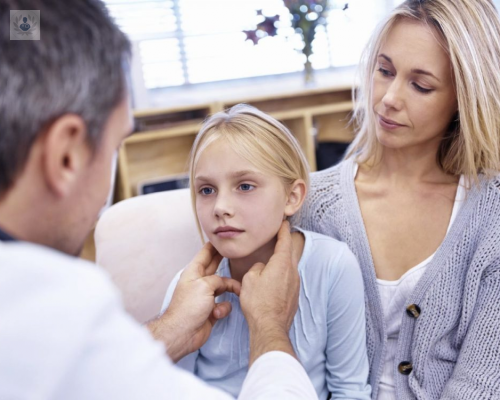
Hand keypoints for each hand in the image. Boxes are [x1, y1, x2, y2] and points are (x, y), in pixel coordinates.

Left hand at [148, 243, 240, 361]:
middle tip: (235, 251)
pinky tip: (217, 313)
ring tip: (237, 291)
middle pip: (215, 267)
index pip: (205, 253)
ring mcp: (205, 296)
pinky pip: (224, 304)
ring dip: (230, 289)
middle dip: (225, 261)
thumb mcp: (205, 285)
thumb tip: (225, 284)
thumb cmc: (189, 307)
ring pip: (224, 287)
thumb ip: (218, 279)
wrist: (183, 333)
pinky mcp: (211, 310)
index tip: (222, 238)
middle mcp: (200, 282)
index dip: (214, 245)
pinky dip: (223, 308)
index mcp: (194, 272)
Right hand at [239, 220, 300, 364]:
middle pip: (289, 254)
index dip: (283, 230)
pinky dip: (281, 278)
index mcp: (282, 264)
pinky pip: (288, 282)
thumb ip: (257, 267)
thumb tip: (262, 268)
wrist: (269, 326)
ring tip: (272, 263)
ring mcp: (295, 285)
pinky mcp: (294, 297)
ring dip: (281, 264)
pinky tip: (272, 284)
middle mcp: (292, 272)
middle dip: (284, 245)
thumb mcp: (250, 278)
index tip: (283, 223)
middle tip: (280, 237)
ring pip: (288, 269)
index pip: (284, 241)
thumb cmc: (258, 302)